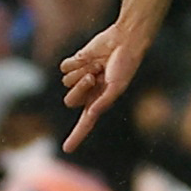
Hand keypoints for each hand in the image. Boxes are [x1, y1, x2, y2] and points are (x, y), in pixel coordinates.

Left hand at [59, 23, 145, 150]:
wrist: (124, 41)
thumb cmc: (125, 65)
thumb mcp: (117, 86)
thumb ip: (104, 101)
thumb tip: (90, 113)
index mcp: (98, 101)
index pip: (85, 123)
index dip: (76, 136)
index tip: (67, 149)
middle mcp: (88, 92)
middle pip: (69, 101)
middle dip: (80, 88)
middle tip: (94, 76)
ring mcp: (80, 77)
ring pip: (66, 82)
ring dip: (81, 71)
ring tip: (97, 65)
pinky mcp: (75, 63)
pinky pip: (64, 67)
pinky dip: (76, 62)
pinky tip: (88, 57)